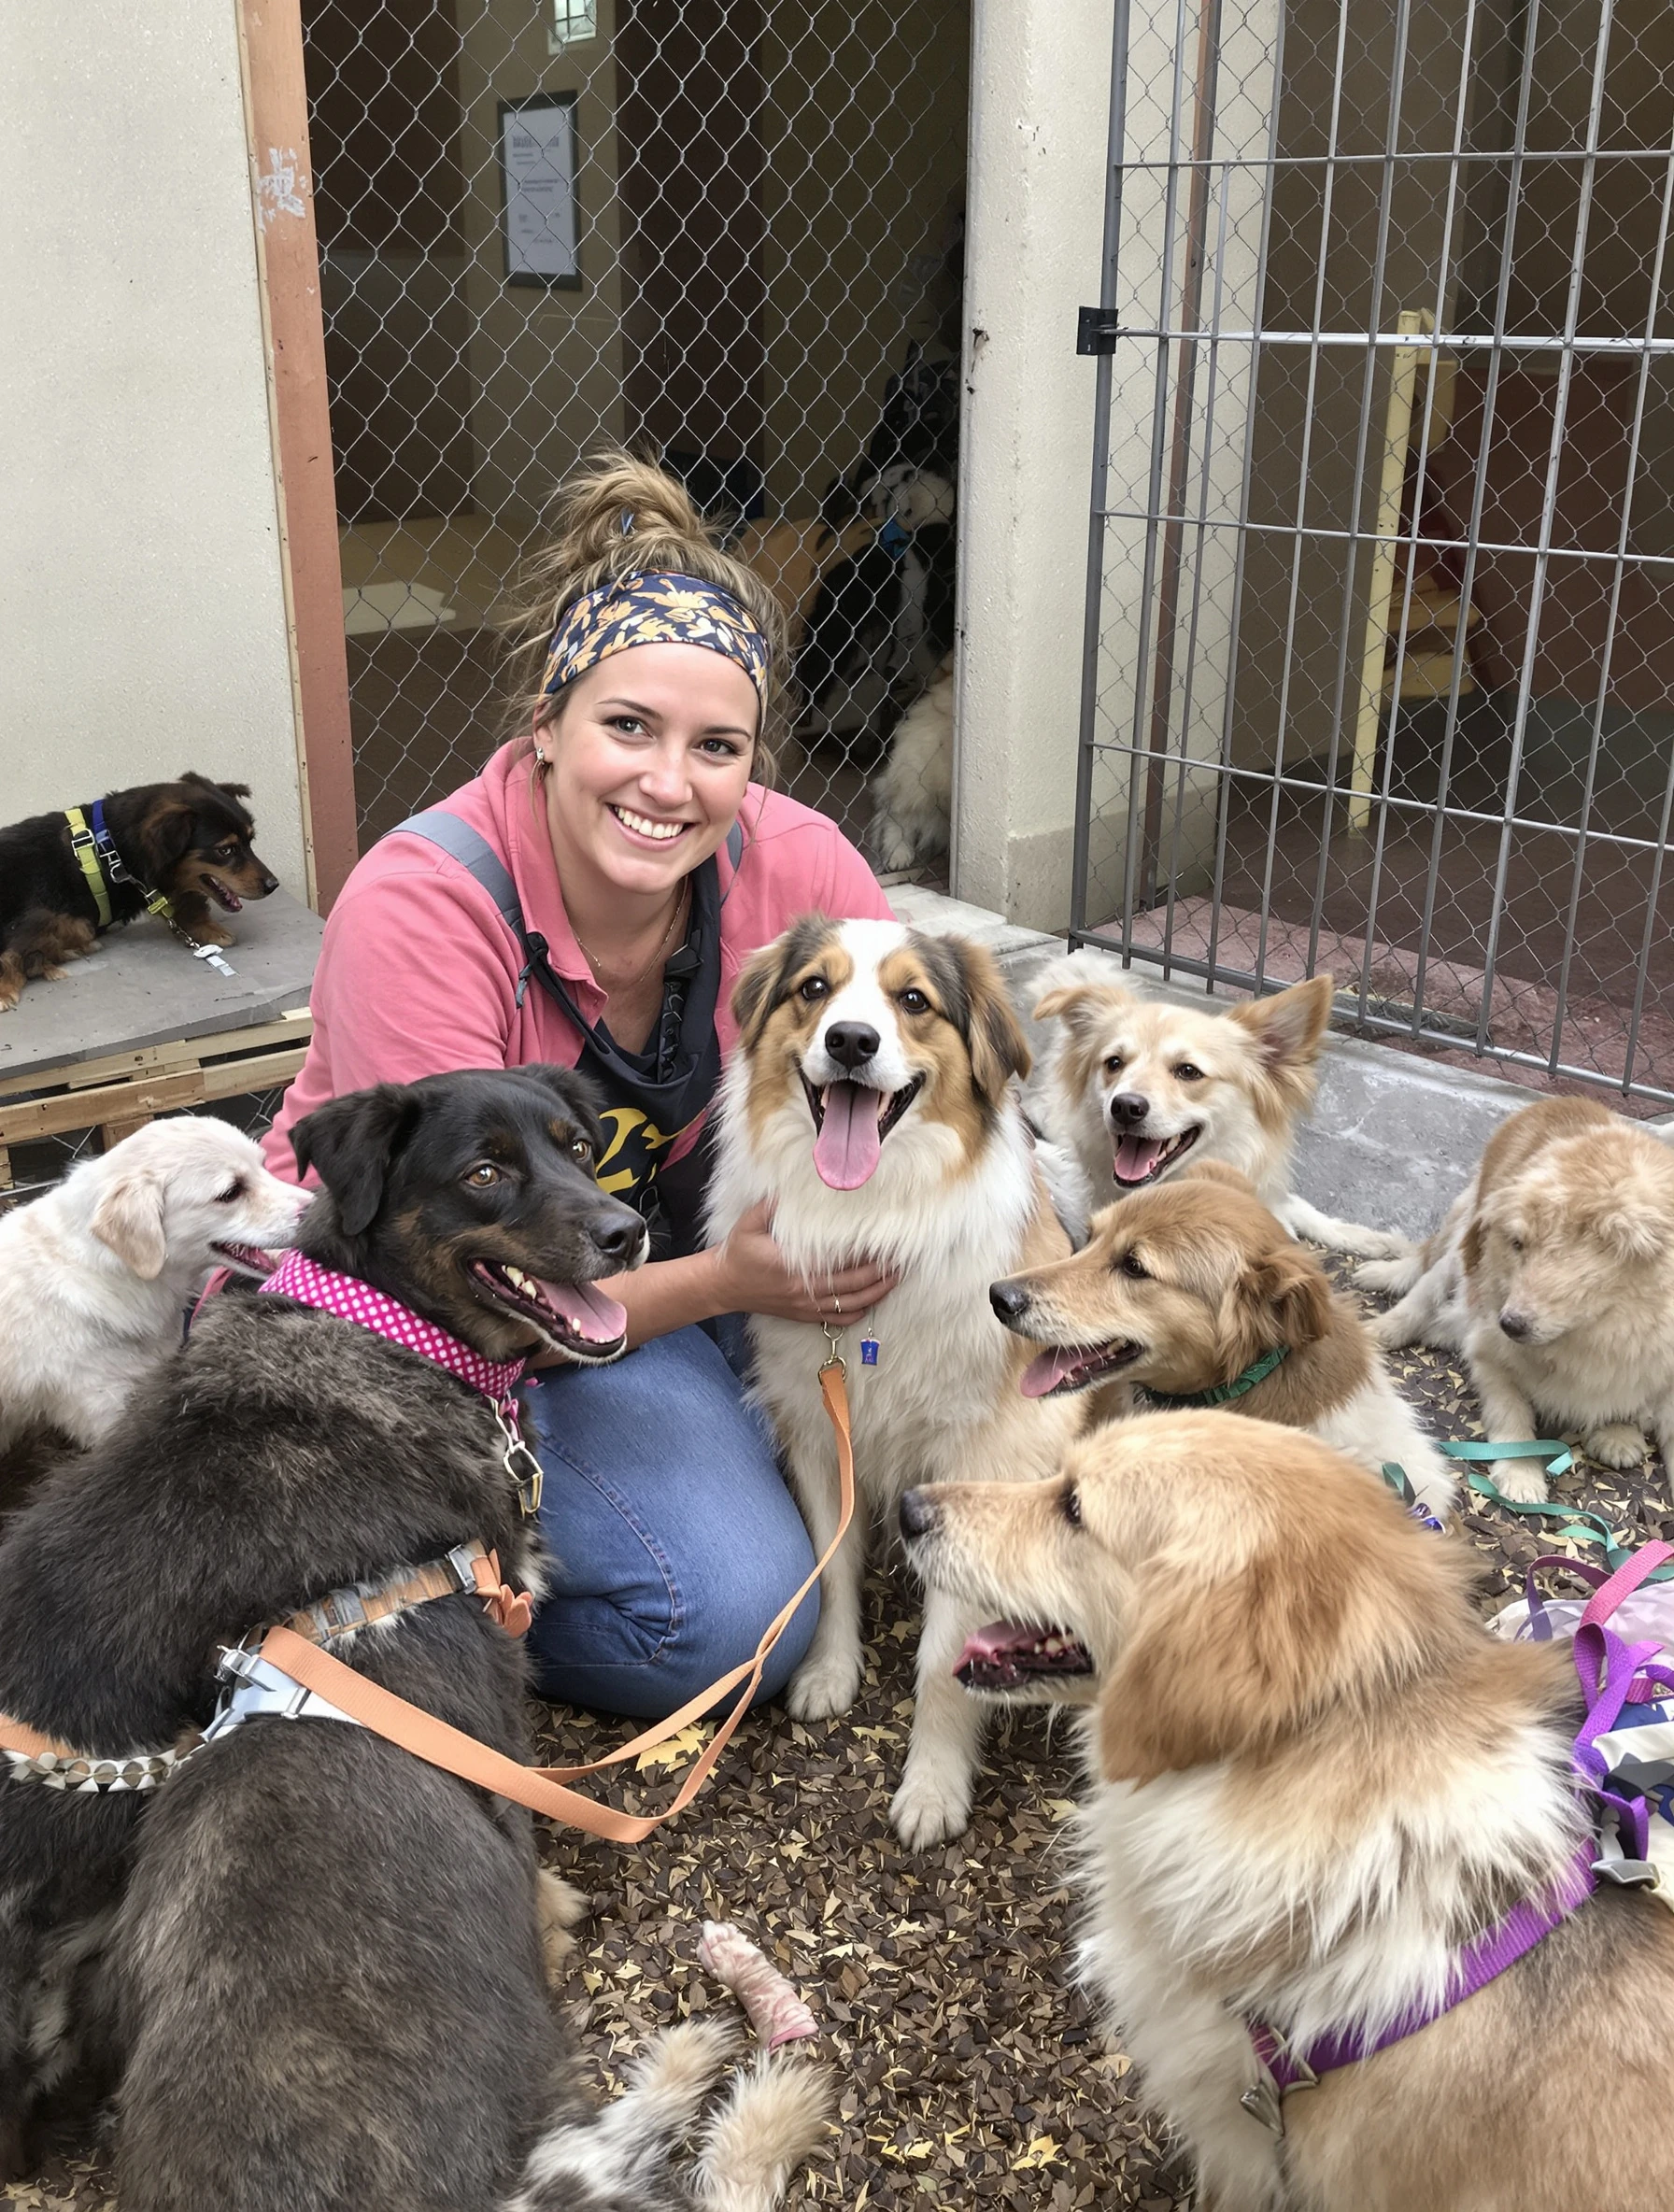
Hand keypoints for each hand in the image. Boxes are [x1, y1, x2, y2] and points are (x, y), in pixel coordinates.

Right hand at [712, 1199, 898, 1324]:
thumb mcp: (749, 1223)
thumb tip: (793, 1188)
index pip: (839, 1262)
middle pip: (854, 1284)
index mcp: (793, 1267)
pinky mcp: (805, 1315)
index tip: (886, 1243)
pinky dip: (860, 1312)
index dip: (865, 1255)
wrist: (723, 1287)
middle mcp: (803, 1290)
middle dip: (881, 1273)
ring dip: (877, 1292)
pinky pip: (839, 1319)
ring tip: (896, 1278)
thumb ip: (772, 1206)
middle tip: (902, 1260)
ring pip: (852, 1304)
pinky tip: (873, 1300)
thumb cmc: (737, 1253)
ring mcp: (806, 1306)